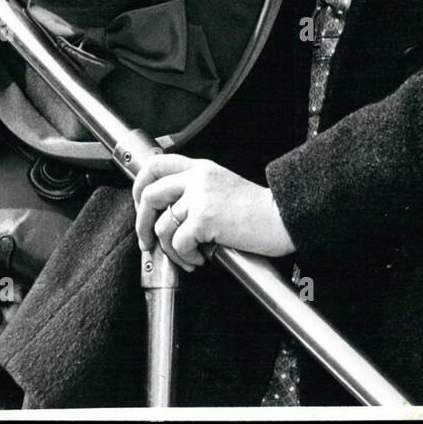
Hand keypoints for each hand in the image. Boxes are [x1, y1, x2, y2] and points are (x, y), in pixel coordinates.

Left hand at [132, 154, 295, 272]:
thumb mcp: (224, 187)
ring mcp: (200, 196)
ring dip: (170, 250)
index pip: (156, 163)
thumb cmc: (259, 210)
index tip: (140, 205)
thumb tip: (171, 213)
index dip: (139, 185)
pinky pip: (178, 243)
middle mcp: (198, 178)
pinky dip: (185, 258)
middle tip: (148, 241)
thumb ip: (198, 190)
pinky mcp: (204, 218)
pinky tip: (200, 260)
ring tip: (188, 257)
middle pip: (149, 194)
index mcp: (202, 168)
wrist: (283, 217)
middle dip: (142, 224)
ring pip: (163, 226)